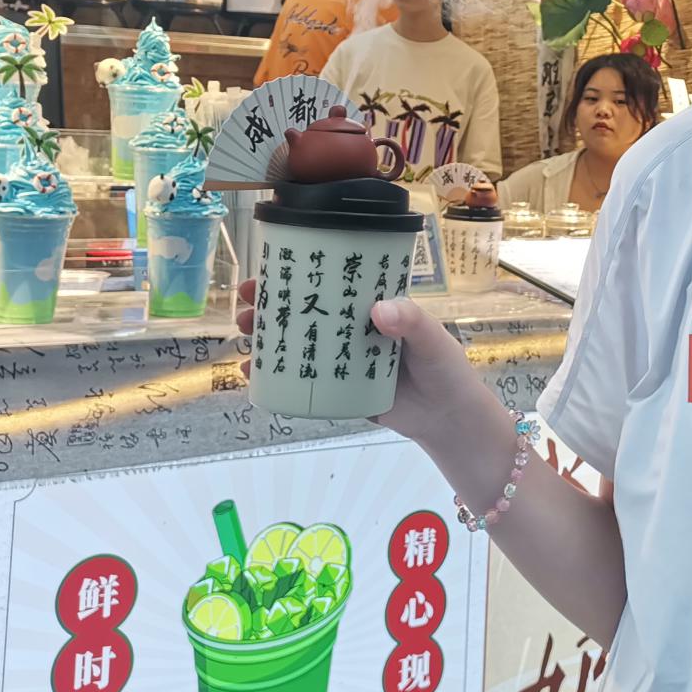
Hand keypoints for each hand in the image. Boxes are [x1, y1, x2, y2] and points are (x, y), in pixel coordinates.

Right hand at [234, 280, 497, 450]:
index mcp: (372, 306)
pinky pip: (300, 381)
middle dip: (270, 307)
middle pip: (305, 312)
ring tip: (242, 338)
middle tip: (244, 309)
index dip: (298, 274)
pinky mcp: (338, 391)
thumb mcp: (433, 339)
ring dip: (266, 339)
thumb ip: (411, 322)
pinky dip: (273, 377)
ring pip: (297, 344)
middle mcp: (352, 329)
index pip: (331, 283)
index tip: (267, 272)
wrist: (448, 419)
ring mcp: (342, 360)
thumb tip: (378, 310)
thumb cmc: (444, 369)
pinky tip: (250, 375)